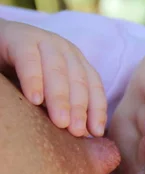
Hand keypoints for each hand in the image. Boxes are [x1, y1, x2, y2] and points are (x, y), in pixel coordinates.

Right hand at [0, 18, 105, 136]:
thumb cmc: (19, 75)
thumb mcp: (44, 91)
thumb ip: (59, 106)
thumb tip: (81, 135)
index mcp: (76, 62)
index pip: (93, 86)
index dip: (97, 109)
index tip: (96, 132)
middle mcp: (65, 50)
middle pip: (78, 81)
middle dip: (80, 108)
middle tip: (77, 132)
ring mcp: (45, 41)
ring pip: (58, 71)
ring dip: (60, 98)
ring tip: (61, 122)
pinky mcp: (21, 38)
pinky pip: (29, 60)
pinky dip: (34, 80)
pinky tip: (34, 100)